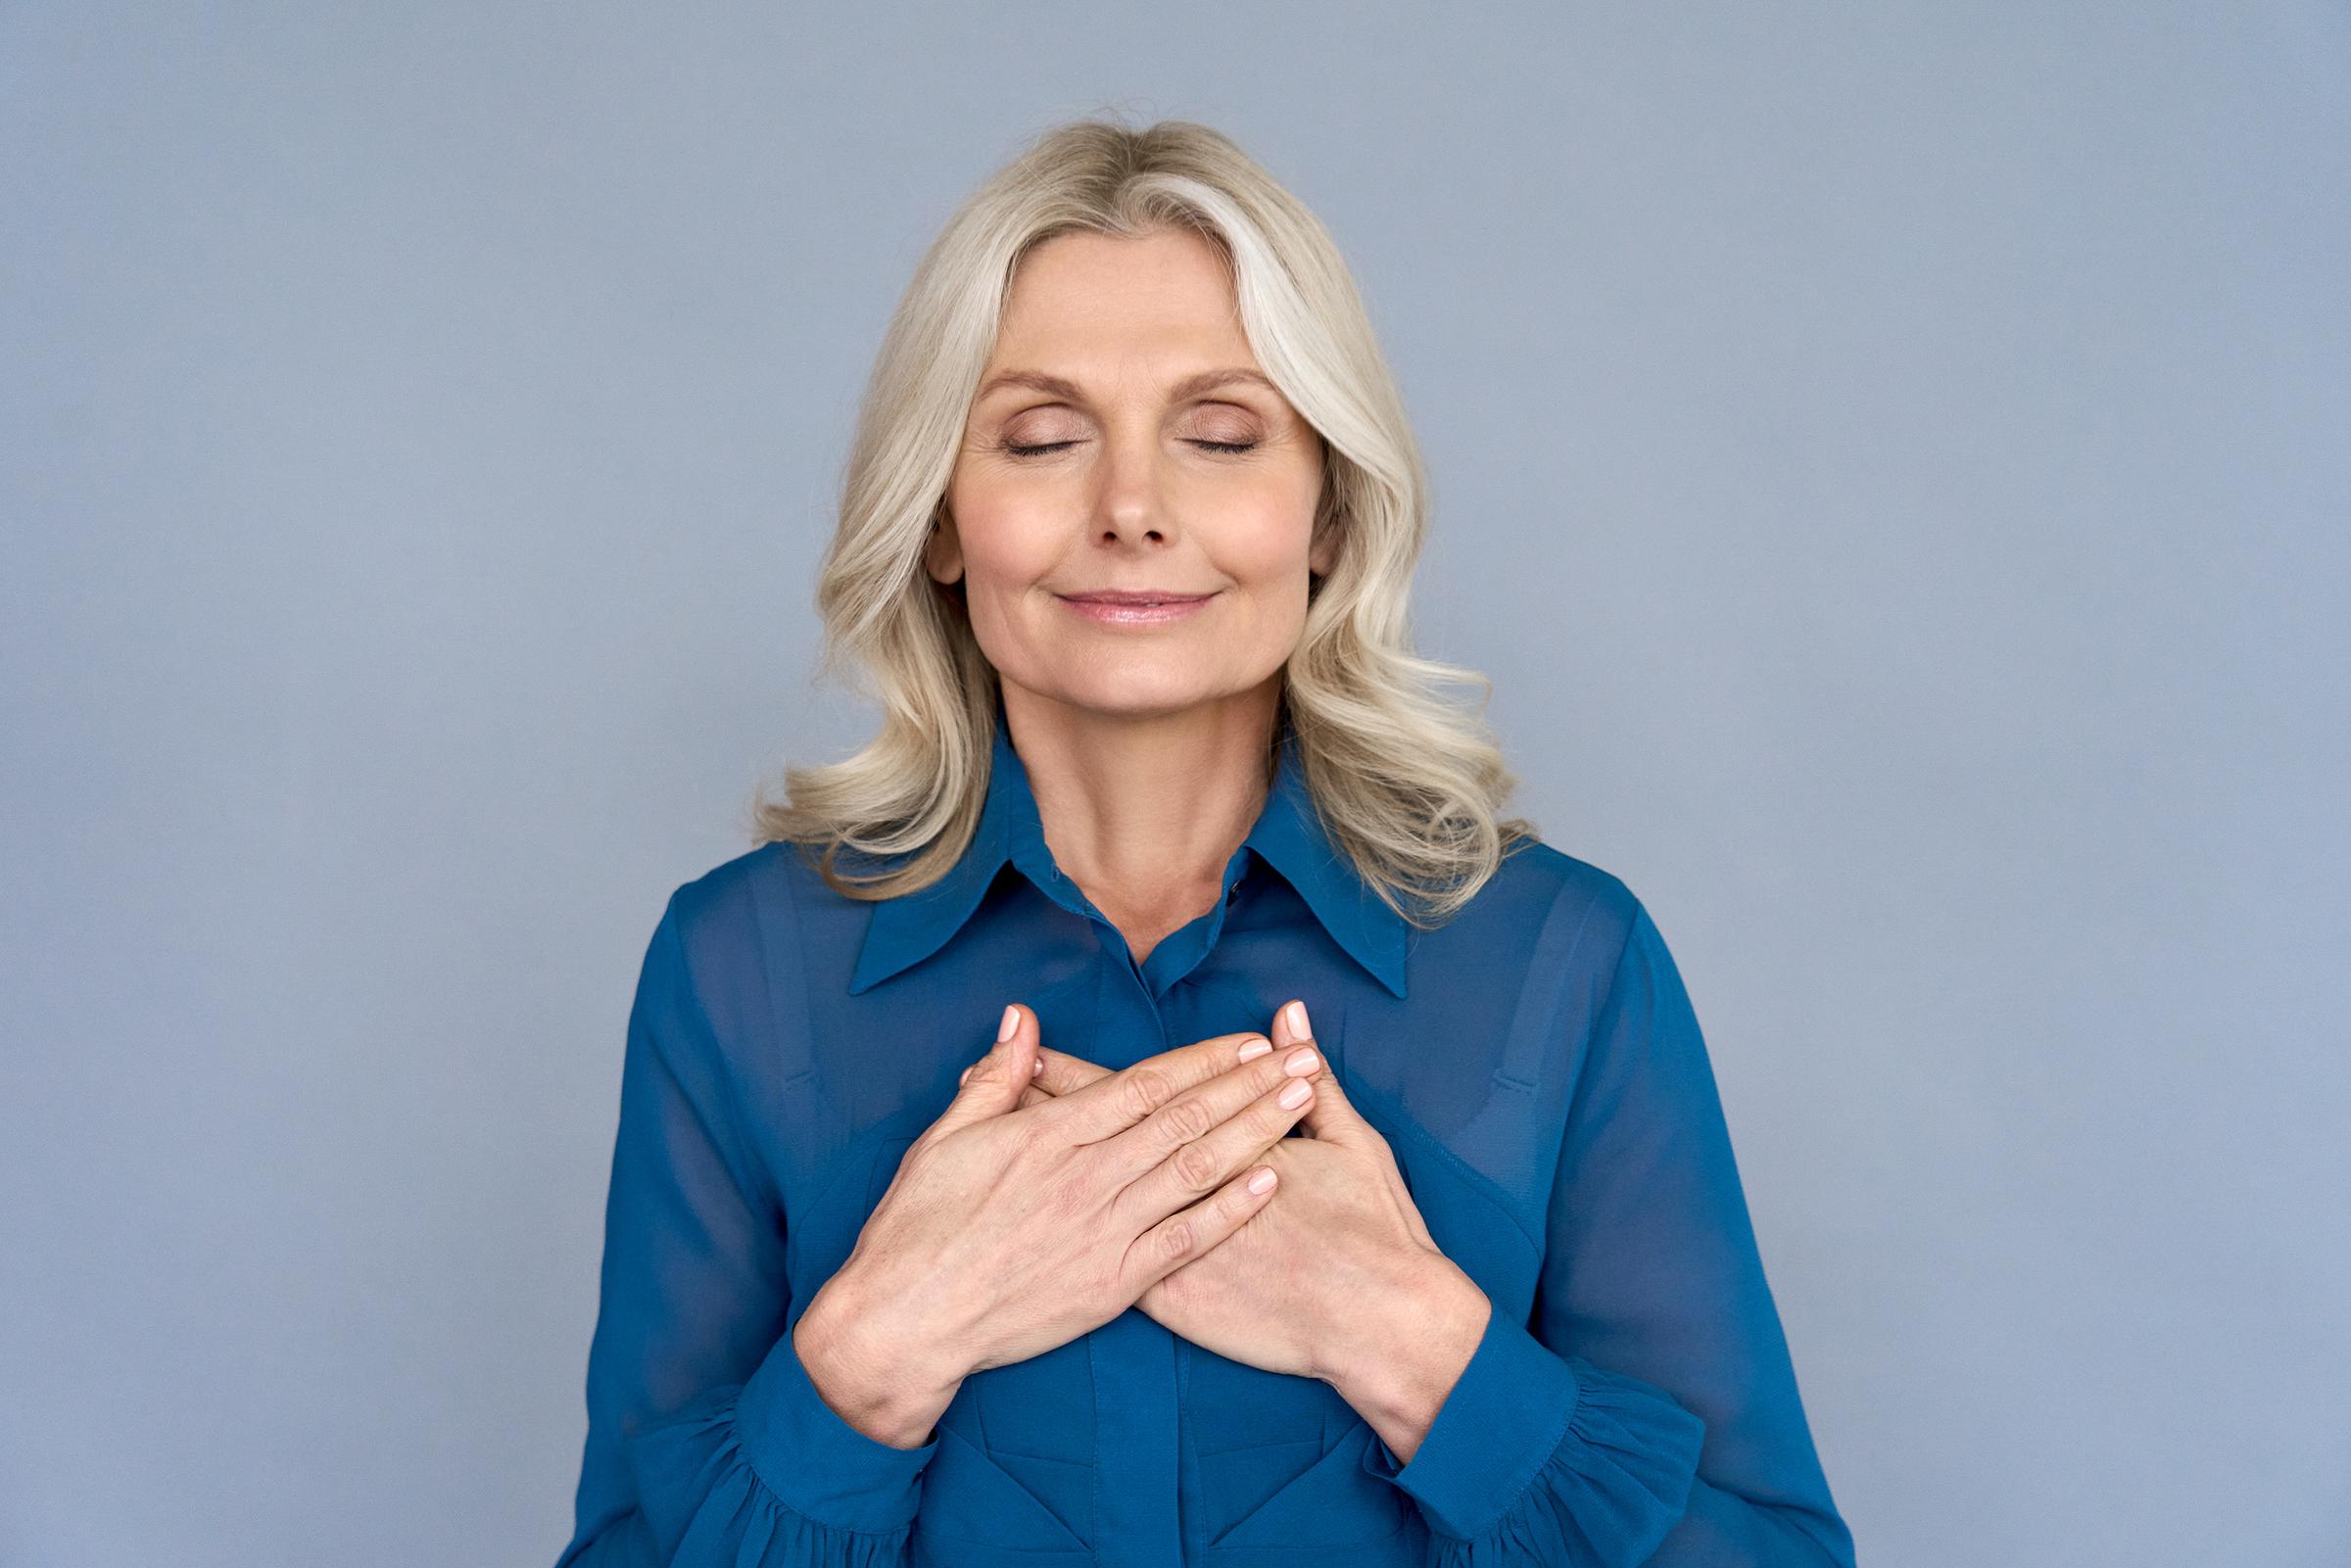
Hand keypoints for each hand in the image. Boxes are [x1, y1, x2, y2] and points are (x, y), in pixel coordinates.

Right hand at [810, 1003, 1323, 1417]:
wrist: (904, 1322)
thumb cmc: (916, 1229)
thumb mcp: (943, 1139)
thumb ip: (994, 1079)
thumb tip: (1022, 1020)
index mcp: (1049, 1135)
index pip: (1144, 1084)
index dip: (1203, 1059)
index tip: (1249, 1039)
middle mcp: (1087, 1176)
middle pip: (1186, 1118)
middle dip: (1251, 1084)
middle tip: (1304, 1059)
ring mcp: (1104, 1230)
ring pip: (1197, 1169)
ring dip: (1256, 1132)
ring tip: (1302, 1103)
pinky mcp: (1113, 1283)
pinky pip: (1185, 1239)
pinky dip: (1231, 1209)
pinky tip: (1270, 1183)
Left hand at [1012, 999, 1465, 1387]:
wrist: (1377, 1321)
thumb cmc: (1373, 1230)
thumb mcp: (1353, 1143)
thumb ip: (1315, 1078)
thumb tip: (1293, 1018)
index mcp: (1215, 1140)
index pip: (1131, 1092)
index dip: (1075, 1072)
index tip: (1027, 1048)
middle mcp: (1184, 1187)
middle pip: (1093, 1136)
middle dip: (1038, 1108)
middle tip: (982, 1080)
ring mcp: (1169, 1243)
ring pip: (1087, 1193)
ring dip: (1038, 1166)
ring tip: (986, 1141)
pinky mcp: (1167, 1294)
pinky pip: (1101, 1258)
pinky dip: (1062, 1235)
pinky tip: (1028, 1221)